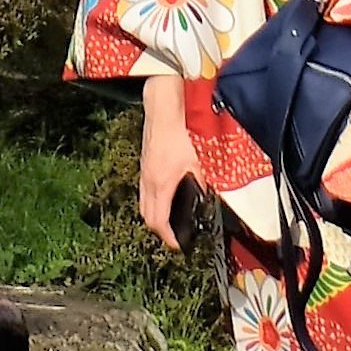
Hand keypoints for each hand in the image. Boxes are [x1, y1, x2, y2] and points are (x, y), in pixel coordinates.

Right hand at [137, 72, 201, 247]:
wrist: (163, 106)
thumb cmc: (180, 131)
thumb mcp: (198, 161)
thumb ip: (203, 182)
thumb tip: (207, 195)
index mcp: (161, 183)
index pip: (158, 221)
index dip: (168, 237)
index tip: (178, 244)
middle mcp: (148, 179)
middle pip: (146, 215)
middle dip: (159, 229)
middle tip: (175, 233)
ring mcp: (144, 169)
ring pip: (144, 201)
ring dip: (155, 213)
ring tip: (171, 217)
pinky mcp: (144, 160)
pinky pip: (144, 188)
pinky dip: (153, 198)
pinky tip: (166, 193)